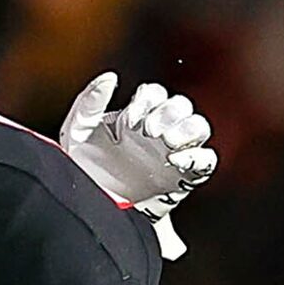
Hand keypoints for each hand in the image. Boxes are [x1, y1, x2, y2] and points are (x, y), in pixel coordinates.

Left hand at [57, 74, 216, 258]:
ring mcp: (172, 155)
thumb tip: (111, 77)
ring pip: (199, 128)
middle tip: (149, 131)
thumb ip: (90, 100)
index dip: (148, 100)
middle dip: (169, 112)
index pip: (156, 94)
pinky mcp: (183, 180)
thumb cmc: (81, 169)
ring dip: (187, 128)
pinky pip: (206, 162)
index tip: (129, 121)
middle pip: (181, 106)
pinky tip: (177, 160)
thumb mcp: (77, 131)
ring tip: (166, 143)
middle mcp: (157, 133)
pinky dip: (199, 156)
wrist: (89, 207)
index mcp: (135, 118)